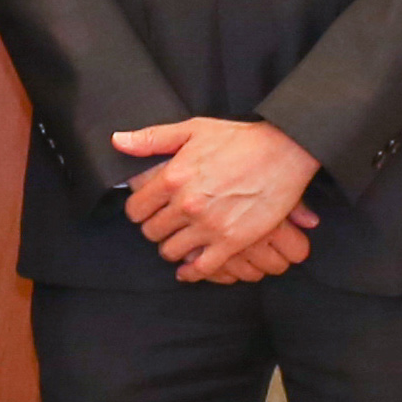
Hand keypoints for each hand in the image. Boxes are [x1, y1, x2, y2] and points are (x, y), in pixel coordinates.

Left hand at [114, 118, 323, 281]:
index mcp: (172, 177)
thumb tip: (117, 141)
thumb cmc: (238, 139)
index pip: (136, 209)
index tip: (147, 210)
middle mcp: (186, 204)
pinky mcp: (233, 241)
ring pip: (171, 252)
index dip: (139, 210)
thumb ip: (151, 139)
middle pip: (151, 232)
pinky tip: (189, 269)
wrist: (283, 152)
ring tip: (179, 240)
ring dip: (172, 248)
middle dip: (155, 228)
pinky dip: (192, 272)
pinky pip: (202, 268)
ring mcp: (209, 226)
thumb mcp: (191, 129)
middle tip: (164, 224)